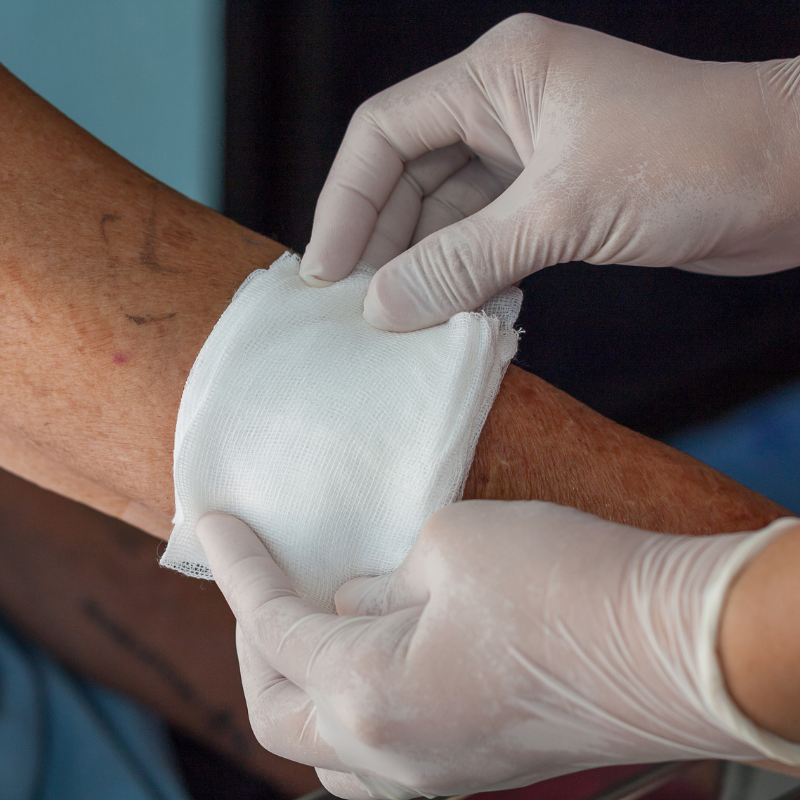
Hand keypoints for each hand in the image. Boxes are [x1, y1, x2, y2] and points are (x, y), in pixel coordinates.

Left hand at [196, 504, 798, 798]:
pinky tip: (372, 655)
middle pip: (279, 712)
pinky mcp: (476, 768)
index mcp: (370, 695)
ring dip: (302, 685)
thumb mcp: (450, 548)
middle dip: (256, 643)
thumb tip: (354, 603)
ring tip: (309, 624)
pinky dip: (353, 706)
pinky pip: (380, 753)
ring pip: (326, 748)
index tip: (213, 525)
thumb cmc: (565, 584)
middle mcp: (392, 755)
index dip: (238, 569)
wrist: (675, 645)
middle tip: (263, 581)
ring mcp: (436, 774)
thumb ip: (383, 581)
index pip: (273, 628)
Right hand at [299, 14, 799, 330]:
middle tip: (360, 309)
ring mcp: (531, 153)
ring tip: (408, 320)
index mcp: (496, 76)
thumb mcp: (559, 213)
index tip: (327, 271)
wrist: (790, 178)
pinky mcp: (557, 195)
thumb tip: (383, 308)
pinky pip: (489, 237)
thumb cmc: (690, 162)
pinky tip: (468, 309)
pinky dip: (472, 274)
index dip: (345, 202)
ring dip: (428, 266)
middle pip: (409, 176)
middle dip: (383, 242)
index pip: (383, 133)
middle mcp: (505, 107)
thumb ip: (463, 261)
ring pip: (448, 213)